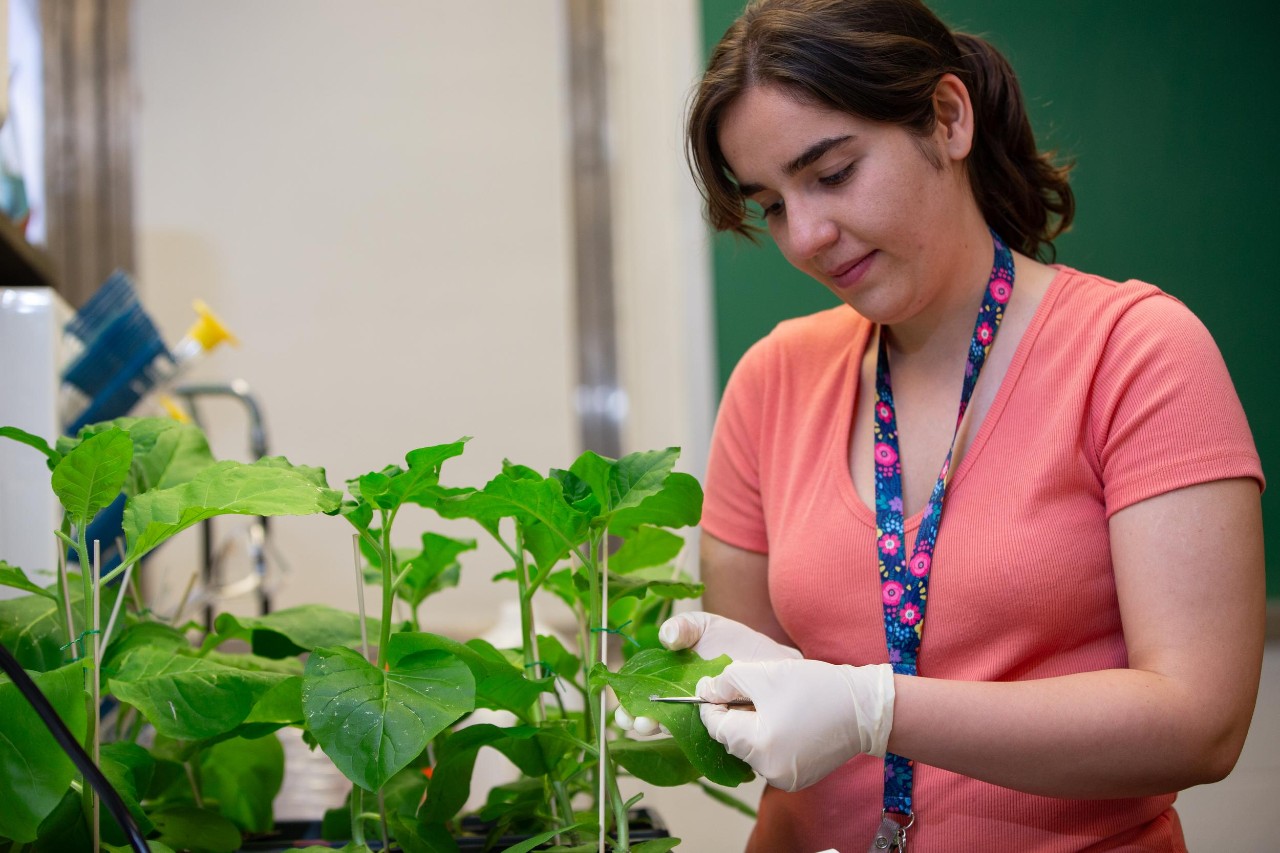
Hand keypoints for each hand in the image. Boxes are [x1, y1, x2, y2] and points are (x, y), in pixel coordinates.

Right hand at [615, 612, 801, 734]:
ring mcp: (701, 723)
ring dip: (661, 732)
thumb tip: (667, 638)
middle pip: (653, 720)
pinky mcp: (723, 736)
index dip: (628, 707)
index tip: (622, 710)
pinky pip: (705, 744)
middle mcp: (681, 707)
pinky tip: (685, 734)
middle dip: (640, 723)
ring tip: (651, 726)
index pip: (641, 699)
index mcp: (669, 684)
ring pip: (675, 733)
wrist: (773, 663)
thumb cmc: (736, 644)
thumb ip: (683, 627)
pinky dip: (693, 742)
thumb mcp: (706, 627)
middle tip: (638, 721)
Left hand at [696, 658, 894, 791]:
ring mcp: (784, 779)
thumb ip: (726, 682)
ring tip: (771, 704)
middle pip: (732, 740)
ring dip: (751, 727)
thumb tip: (705, 692)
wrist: (863, 707)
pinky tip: (786, 720)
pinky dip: (770, 740)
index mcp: (758, 746)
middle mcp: (769, 771)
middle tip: (748, 691)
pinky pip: (769, 758)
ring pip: (750, 750)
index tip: (715, 687)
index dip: (711, 704)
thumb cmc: (814, 687)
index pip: (715, 726)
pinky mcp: (798, 779)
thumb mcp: (762, 674)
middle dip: (733, 715)